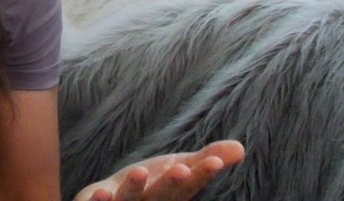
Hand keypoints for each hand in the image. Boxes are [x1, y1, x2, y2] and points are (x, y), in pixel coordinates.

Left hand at [74, 140, 244, 200]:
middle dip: (172, 184)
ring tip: (140, 172)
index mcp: (172, 195)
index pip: (189, 186)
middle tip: (182, 168)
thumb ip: (205, 159)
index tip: (213, 162)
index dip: (201, 175)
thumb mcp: (179, 167)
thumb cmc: (151, 184)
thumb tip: (240, 148)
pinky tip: (103, 192)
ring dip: (135, 189)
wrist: (110, 198)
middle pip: (162, 196)